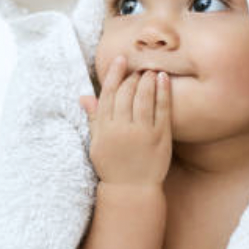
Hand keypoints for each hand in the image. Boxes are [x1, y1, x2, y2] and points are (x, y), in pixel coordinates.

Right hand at [79, 56, 171, 186]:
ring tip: (151, 70)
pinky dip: (163, 91)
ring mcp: (142, 132)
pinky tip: (164, 79)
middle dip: (132, 76)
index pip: (108, 94)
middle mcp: (122, 128)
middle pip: (126, 92)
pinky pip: (162, 109)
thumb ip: (94, 118)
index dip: (114, 74)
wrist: (131, 189)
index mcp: (105, 128)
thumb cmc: (112, 166)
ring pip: (144, 97)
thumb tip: (84, 97)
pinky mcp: (160, 137)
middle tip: (138, 67)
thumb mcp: (97, 143)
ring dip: (147, 79)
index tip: (121, 59)